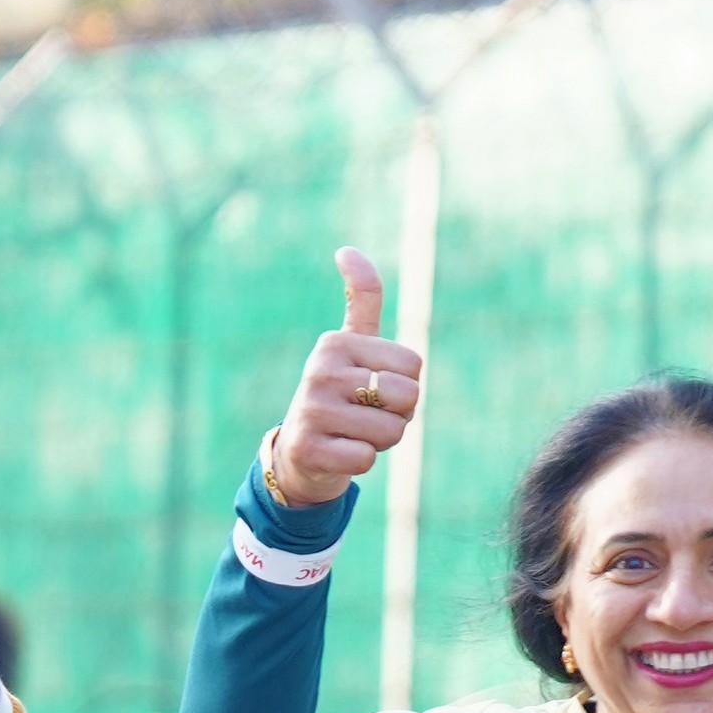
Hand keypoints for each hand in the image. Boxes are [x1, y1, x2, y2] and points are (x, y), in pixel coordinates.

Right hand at [263, 251, 419, 505]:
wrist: (299, 454)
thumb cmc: (339, 394)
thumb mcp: (352, 345)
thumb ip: (361, 298)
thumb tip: (346, 250)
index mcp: (335, 342)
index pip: (413, 367)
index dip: (404, 387)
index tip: (372, 390)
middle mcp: (319, 370)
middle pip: (407, 397)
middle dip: (397, 415)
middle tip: (365, 416)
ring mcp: (311, 409)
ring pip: (390, 431)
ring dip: (381, 441)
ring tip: (352, 434)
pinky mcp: (308, 448)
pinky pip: (366, 458)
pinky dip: (360, 461)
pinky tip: (338, 454)